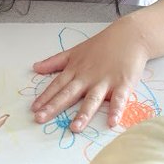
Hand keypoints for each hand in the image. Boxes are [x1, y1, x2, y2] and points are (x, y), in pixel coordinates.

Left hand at [30, 19, 149, 131]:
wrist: (129, 36)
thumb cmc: (102, 45)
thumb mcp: (75, 51)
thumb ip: (55, 61)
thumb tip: (35, 67)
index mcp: (75, 70)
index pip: (57, 85)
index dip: (45, 97)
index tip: (34, 109)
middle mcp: (87, 77)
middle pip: (69, 94)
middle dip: (54, 107)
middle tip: (40, 119)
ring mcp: (105, 81)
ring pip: (92, 99)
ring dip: (84, 114)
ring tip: (75, 128)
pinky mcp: (123, 83)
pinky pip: (119, 99)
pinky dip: (116, 110)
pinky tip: (112, 122)